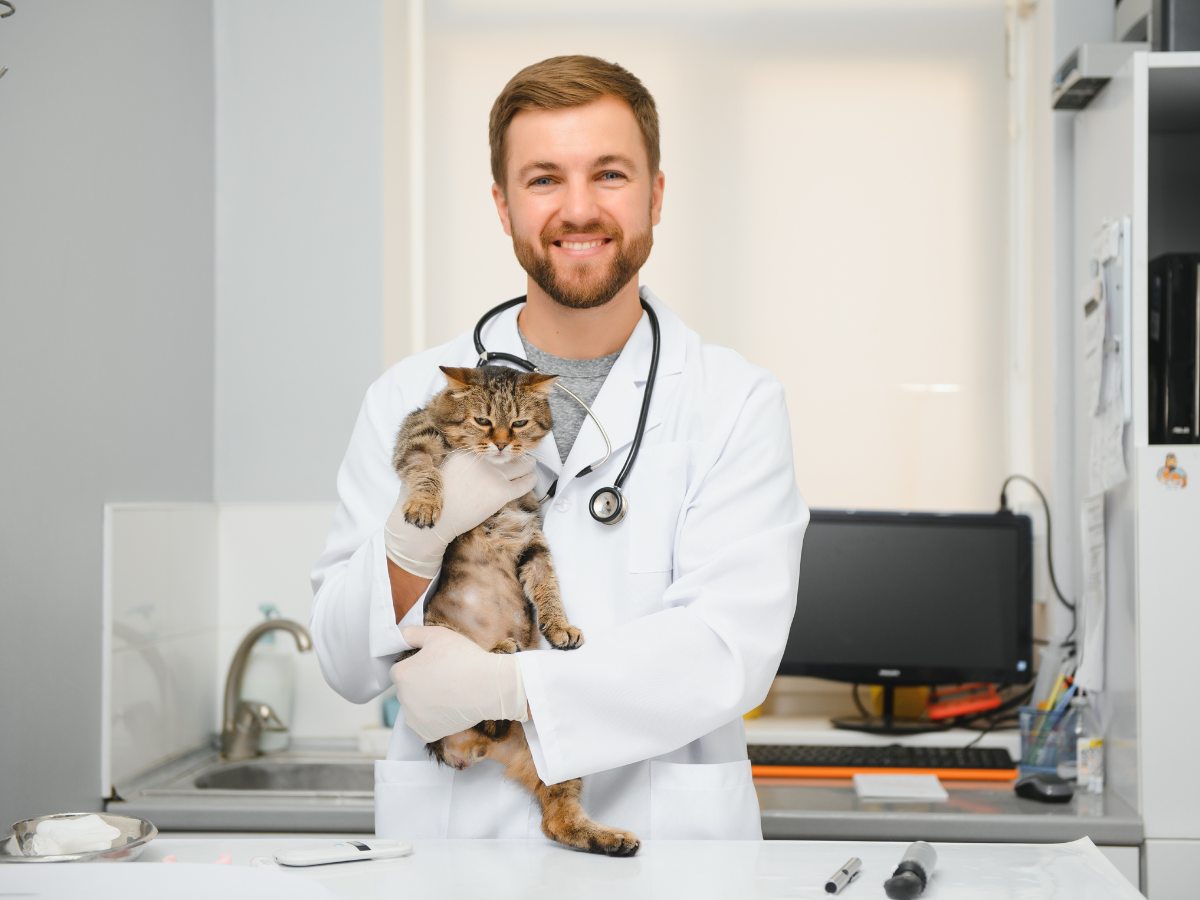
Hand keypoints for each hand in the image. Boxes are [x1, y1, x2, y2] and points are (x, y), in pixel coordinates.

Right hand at [384, 451, 536, 578]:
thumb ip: (454, 459)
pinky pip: (523, 483)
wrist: (436, 520)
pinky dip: (530, 480)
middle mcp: (480, 459)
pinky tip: (532, 478)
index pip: (487, 445)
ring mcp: (492, 475)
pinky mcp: (501, 492)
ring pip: (519, 465)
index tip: (499, 448)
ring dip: (527, 463)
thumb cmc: (434, 500)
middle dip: (513, 452)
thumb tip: (463, 454)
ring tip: (530, 463)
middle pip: (505, 452)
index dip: (495, 447)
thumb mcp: (437, 469)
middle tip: (520, 453)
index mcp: (465, 451)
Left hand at [390, 625, 527, 741]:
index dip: (415, 666)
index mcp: (402, 675)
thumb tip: (398, 635)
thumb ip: (411, 633)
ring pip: (413, 708)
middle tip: (443, 677)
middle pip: (406, 690)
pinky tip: (444, 710)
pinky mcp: (427, 733)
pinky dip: (430, 721)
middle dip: (418, 684)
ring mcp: (415, 718)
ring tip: (447, 693)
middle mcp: (403, 699)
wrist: (490, 686)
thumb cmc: (464, 658)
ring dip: (423, 702)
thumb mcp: (437, 635)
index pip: (398, 670)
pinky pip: (421, 728)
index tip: (431, 665)